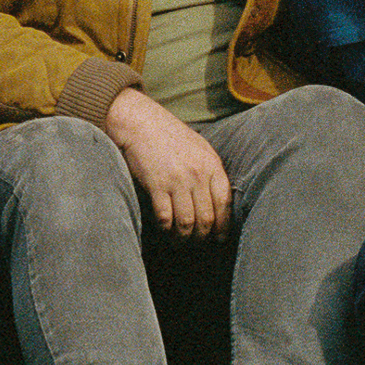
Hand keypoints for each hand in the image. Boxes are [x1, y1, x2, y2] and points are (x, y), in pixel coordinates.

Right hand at [104, 88, 231, 239]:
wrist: (140, 122)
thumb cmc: (169, 135)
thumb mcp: (199, 148)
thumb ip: (210, 171)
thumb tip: (218, 201)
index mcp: (211, 164)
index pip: (224, 203)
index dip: (223, 225)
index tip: (219, 237)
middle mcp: (197, 174)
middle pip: (207, 217)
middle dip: (202, 236)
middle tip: (197, 242)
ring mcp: (177, 180)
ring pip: (187, 222)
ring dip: (184, 237)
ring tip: (180, 240)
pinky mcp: (157, 184)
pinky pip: (165, 217)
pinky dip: (166, 228)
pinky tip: (165, 229)